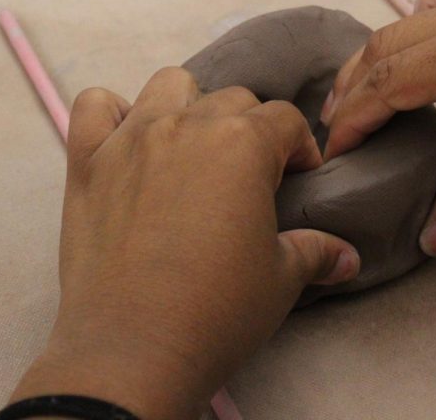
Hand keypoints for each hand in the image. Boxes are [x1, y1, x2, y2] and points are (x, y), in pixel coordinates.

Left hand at [11, 68, 360, 419]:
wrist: (133, 349)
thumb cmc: (216, 312)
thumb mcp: (280, 281)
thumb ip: (315, 252)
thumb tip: (348, 257)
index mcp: (244, 144)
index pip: (284, 119)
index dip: (298, 147)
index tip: (297, 178)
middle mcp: (188, 125)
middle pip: (231, 99)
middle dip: (248, 127)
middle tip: (247, 175)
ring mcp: (132, 138)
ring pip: (167, 85)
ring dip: (187, 105)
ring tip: (191, 148)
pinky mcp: (87, 161)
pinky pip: (94, 106)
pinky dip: (111, 115)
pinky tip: (126, 144)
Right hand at [323, 0, 435, 257]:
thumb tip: (430, 239)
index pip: (390, 82)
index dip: (354, 119)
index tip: (330, 153)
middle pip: (389, 45)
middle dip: (354, 89)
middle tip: (330, 132)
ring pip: (413, 20)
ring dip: (380, 56)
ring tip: (358, 97)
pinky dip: (422, 15)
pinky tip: (422, 42)